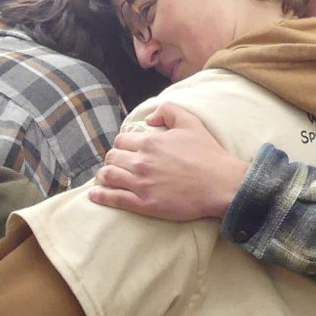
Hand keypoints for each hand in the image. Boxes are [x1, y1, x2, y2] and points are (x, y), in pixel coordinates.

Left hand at [90, 102, 248, 221]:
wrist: (220, 184)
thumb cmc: (208, 154)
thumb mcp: (190, 121)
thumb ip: (167, 110)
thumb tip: (149, 118)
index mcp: (150, 142)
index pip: (122, 140)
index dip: (122, 145)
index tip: (125, 151)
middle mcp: (141, 162)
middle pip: (112, 158)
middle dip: (112, 160)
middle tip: (117, 165)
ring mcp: (141, 184)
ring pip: (108, 177)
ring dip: (103, 176)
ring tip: (104, 178)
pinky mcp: (144, 204)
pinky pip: (114, 199)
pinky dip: (100, 196)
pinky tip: (94, 195)